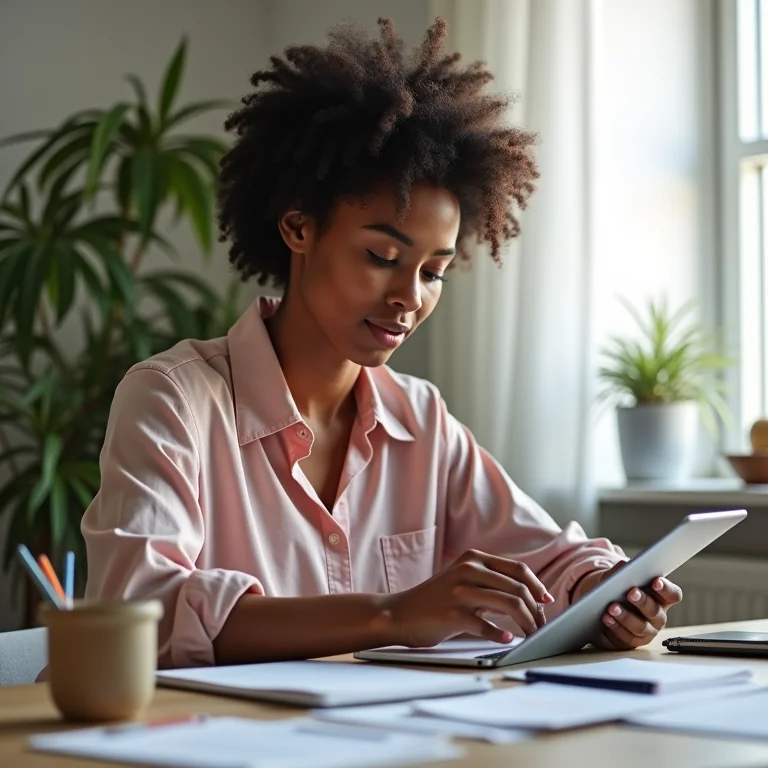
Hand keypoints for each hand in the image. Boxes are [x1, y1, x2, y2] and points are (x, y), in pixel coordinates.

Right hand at [384, 550, 554, 647]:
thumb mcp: (464, 580)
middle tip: (541, 626)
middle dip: (535, 610)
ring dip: (525, 623)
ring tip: (531, 635)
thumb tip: (530, 598)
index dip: (537, 586)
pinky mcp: (452, 613)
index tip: (546, 602)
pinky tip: (507, 640)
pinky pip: (485, 625)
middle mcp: (468, 569)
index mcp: (474, 558)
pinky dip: (500, 634)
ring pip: (507, 604)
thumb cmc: (437, 600)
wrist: (400, 613)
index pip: (518, 569)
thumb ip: (491, 583)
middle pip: (517, 588)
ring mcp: (459, 591)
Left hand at [575, 562, 682, 649]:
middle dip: (643, 602)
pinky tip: (606, 618)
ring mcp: (647, 632)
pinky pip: (626, 638)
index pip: (672, 594)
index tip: (655, 581)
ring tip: (612, 607)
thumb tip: (624, 567)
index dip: (666, 589)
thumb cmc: (618, 589)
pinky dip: (615, 627)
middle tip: (631, 593)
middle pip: (655, 611)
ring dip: (626, 617)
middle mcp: (658, 616)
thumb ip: (622, 570)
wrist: (602, 607)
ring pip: (641, 627)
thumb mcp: (618, 577)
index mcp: (661, 598)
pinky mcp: (632, 642)